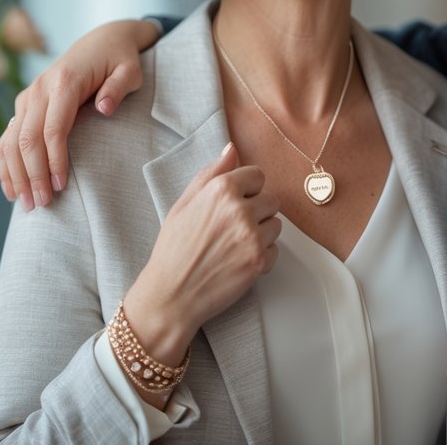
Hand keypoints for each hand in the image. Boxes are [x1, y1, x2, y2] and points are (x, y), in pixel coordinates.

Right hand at [0, 18, 158, 209]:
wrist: (102, 39)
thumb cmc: (120, 58)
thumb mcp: (130, 69)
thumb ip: (118, 87)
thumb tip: (104, 108)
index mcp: (64, 81)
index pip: (53, 128)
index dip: (54, 159)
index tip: (60, 186)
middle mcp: (40, 88)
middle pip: (27, 138)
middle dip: (32, 174)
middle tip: (41, 204)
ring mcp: (29, 96)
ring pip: (11, 139)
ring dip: (15, 173)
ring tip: (25, 203)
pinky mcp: (25, 103)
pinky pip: (8, 136)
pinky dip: (6, 162)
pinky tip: (11, 187)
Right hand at [123, 143, 280, 363]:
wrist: (170, 296)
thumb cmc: (173, 250)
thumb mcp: (183, 204)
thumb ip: (211, 174)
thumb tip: (231, 149)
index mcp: (220, 190)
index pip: (257, 175)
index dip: (247, 190)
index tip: (235, 203)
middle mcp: (239, 210)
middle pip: (271, 200)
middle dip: (257, 212)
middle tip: (233, 228)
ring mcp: (251, 237)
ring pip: (276, 225)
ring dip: (261, 234)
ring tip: (234, 246)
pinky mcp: (258, 262)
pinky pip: (275, 250)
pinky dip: (261, 257)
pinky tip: (238, 261)